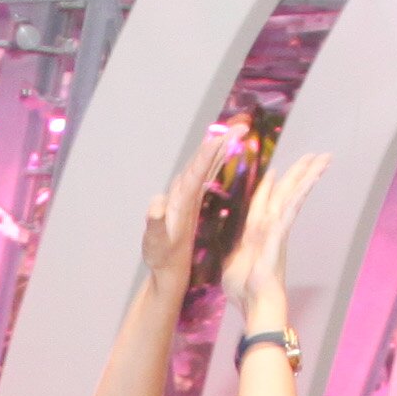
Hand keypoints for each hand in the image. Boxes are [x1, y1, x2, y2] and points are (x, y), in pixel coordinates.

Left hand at [137, 124, 237, 288]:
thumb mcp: (156, 244)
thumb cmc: (160, 258)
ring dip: (221, 147)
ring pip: (206, 165)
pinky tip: (228, 154)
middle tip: (241, 126)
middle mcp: (182, 194)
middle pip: (202, 162)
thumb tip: (155, 206)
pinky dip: (218, 162)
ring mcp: (188, 197)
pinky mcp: (194, 202)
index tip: (222, 137)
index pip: (194, 172)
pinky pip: (208, 176)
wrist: (163, 270)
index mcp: (177, 200)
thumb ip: (155, 225)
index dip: (208, 154)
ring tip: (239, 131)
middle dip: (220, 142)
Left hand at [224, 142, 328, 317]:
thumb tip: (241, 250)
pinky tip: (311, 178)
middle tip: (315, 156)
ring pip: (293, 195)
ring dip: (307, 175)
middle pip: (285, 192)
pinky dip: (301, 192)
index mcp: (256, 233)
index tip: (276, 171)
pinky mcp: (280, 234)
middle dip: (299, 173)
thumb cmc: (244, 292)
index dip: (270, 186)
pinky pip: (290, 208)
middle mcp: (270, 228)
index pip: (264, 202)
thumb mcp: (234, 264)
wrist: (255, 306)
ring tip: (323, 159)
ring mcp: (277, 230)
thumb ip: (240, 251)